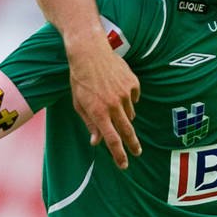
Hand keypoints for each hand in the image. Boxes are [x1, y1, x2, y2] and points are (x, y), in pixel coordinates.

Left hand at [67, 39, 140, 168]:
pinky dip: (128, 97)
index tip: (124, 165)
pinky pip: (134, 97)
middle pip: (127, 131)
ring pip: (129, 113)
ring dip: (123, 114)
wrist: (89, 52)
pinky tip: (117, 87)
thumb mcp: (79, 103)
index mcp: (98, 112)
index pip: (111, 140)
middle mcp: (114, 105)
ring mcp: (125, 94)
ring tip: (111, 102)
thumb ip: (90, 124)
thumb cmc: (80, 79)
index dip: (119, 155)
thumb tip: (96, 142)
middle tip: (137, 153)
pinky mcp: (133, 83)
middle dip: (132, 145)